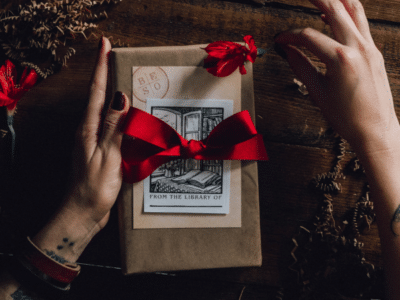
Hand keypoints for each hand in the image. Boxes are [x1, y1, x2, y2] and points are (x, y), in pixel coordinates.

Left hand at [31, 37, 127, 261]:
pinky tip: (132, 118)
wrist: (83, 214)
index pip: (97, 91)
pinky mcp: (102, 151)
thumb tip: (120, 97)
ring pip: (106, 110)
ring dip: (115, 93)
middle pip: (99, 95)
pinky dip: (122, 116)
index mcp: (88, 129)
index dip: (101, 66)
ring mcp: (95, 140)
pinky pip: (113, 126)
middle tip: (116, 56)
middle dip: (106, 73)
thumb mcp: (106, 157)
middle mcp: (89, 130)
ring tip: (126, 80)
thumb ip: (113, 127)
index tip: (105, 45)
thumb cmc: (93, 189)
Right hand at [274, 0, 398, 152]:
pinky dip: (348, 14)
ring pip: (353, 10)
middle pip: (334, 10)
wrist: (376, 130)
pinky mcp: (375, 52)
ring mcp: (370, 48)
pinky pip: (361, 24)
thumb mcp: (318, 93)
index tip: (280, 40)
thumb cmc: (349, 118)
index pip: (308, 37)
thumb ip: (302, 67)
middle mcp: (358, 48)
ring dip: (336, 0)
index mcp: (341, 60)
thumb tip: (288, 52)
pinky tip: (337, 15)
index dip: (289, 36)